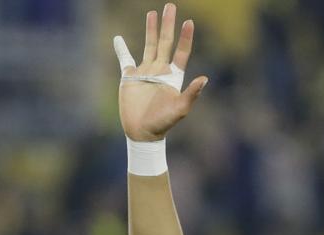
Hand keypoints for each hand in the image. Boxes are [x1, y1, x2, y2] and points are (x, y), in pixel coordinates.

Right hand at [113, 3, 207, 140]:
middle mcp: (160, 70)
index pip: (181, 52)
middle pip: (165, 42)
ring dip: (151, 29)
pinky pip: (125, 59)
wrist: (142, 132)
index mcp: (173, 76)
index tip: (188, 21)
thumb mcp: (180, 109)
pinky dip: (120, 48)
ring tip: (152, 13)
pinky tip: (118, 38)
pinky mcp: (129, 77)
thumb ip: (191, 94)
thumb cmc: (163, 123)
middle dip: (168, 25)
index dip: (185, 37)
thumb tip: (205, 78)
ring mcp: (145, 72)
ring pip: (148, 45)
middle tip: (170, 6)